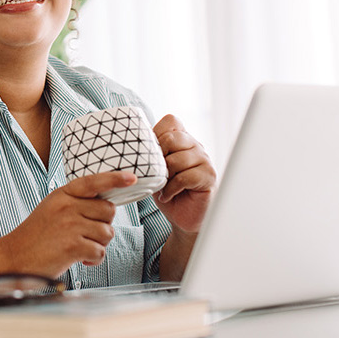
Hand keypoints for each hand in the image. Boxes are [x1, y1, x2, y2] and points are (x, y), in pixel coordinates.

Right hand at [0, 171, 136, 277]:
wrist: (13, 258)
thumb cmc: (36, 236)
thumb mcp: (52, 208)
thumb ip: (75, 203)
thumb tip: (107, 206)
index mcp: (62, 194)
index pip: (94, 181)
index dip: (115, 178)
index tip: (132, 177)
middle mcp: (67, 206)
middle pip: (109, 210)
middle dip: (104, 225)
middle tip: (88, 235)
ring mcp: (70, 225)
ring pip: (107, 232)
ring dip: (99, 244)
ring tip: (80, 248)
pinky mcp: (72, 246)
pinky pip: (100, 251)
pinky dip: (93, 259)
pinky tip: (80, 259)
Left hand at [153, 115, 215, 233]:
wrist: (182, 217)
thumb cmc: (167, 190)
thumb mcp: (153, 169)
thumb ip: (149, 154)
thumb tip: (129, 144)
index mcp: (183, 139)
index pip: (171, 121)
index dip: (156, 133)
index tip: (149, 152)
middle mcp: (196, 145)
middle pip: (172, 138)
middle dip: (158, 156)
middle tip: (154, 173)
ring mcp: (204, 160)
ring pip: (177, 159)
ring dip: (164, 176)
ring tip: (161, 186)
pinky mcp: (209, 176)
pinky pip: (184, 177)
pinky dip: (171, 189)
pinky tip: (168, 195)